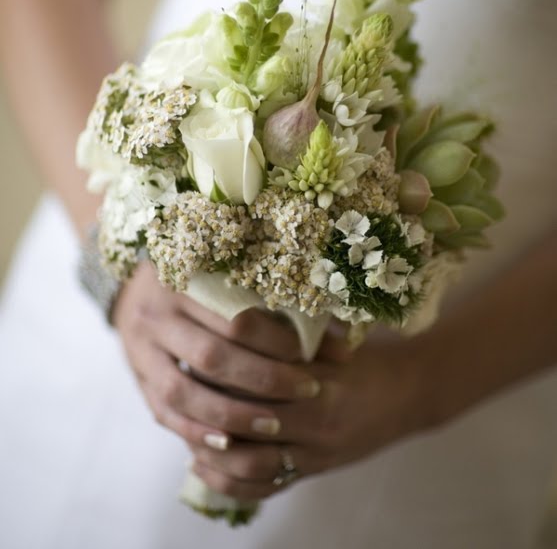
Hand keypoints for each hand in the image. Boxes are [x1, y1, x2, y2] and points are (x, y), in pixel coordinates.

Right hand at [113, 261, 324, 453]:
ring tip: (275, 428)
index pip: (236, 318)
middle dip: (264, 381)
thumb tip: (344, 339)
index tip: (311, 354)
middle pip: (212, 357)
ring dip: (232, 414)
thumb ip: (281, 304)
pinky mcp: (138, 377)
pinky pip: (163, 411)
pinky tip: (228, 443)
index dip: (278, 342)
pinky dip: (197, 430)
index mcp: (184, 280)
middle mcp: (156, 314)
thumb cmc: (201, 279)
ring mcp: (141, 349)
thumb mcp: (234, 278)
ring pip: (184, 391)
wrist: (137, 287)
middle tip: (308, 391)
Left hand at [189, 332, 431, 500]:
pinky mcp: (313, 472)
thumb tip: (233, 321)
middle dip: (209, 408)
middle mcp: (317, 426)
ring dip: (211, 450)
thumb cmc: (367, 359)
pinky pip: (263, 488)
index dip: (222, 370)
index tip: (194, 351)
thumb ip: (289, 339)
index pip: (257, 382)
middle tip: (178, 387)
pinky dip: (228, 481)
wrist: (410, 394)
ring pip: (248, 464)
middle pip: (246, 423)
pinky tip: (204, 462)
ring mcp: (314, 456)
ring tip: (185, 429)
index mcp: (321, 387)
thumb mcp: (332, 342)